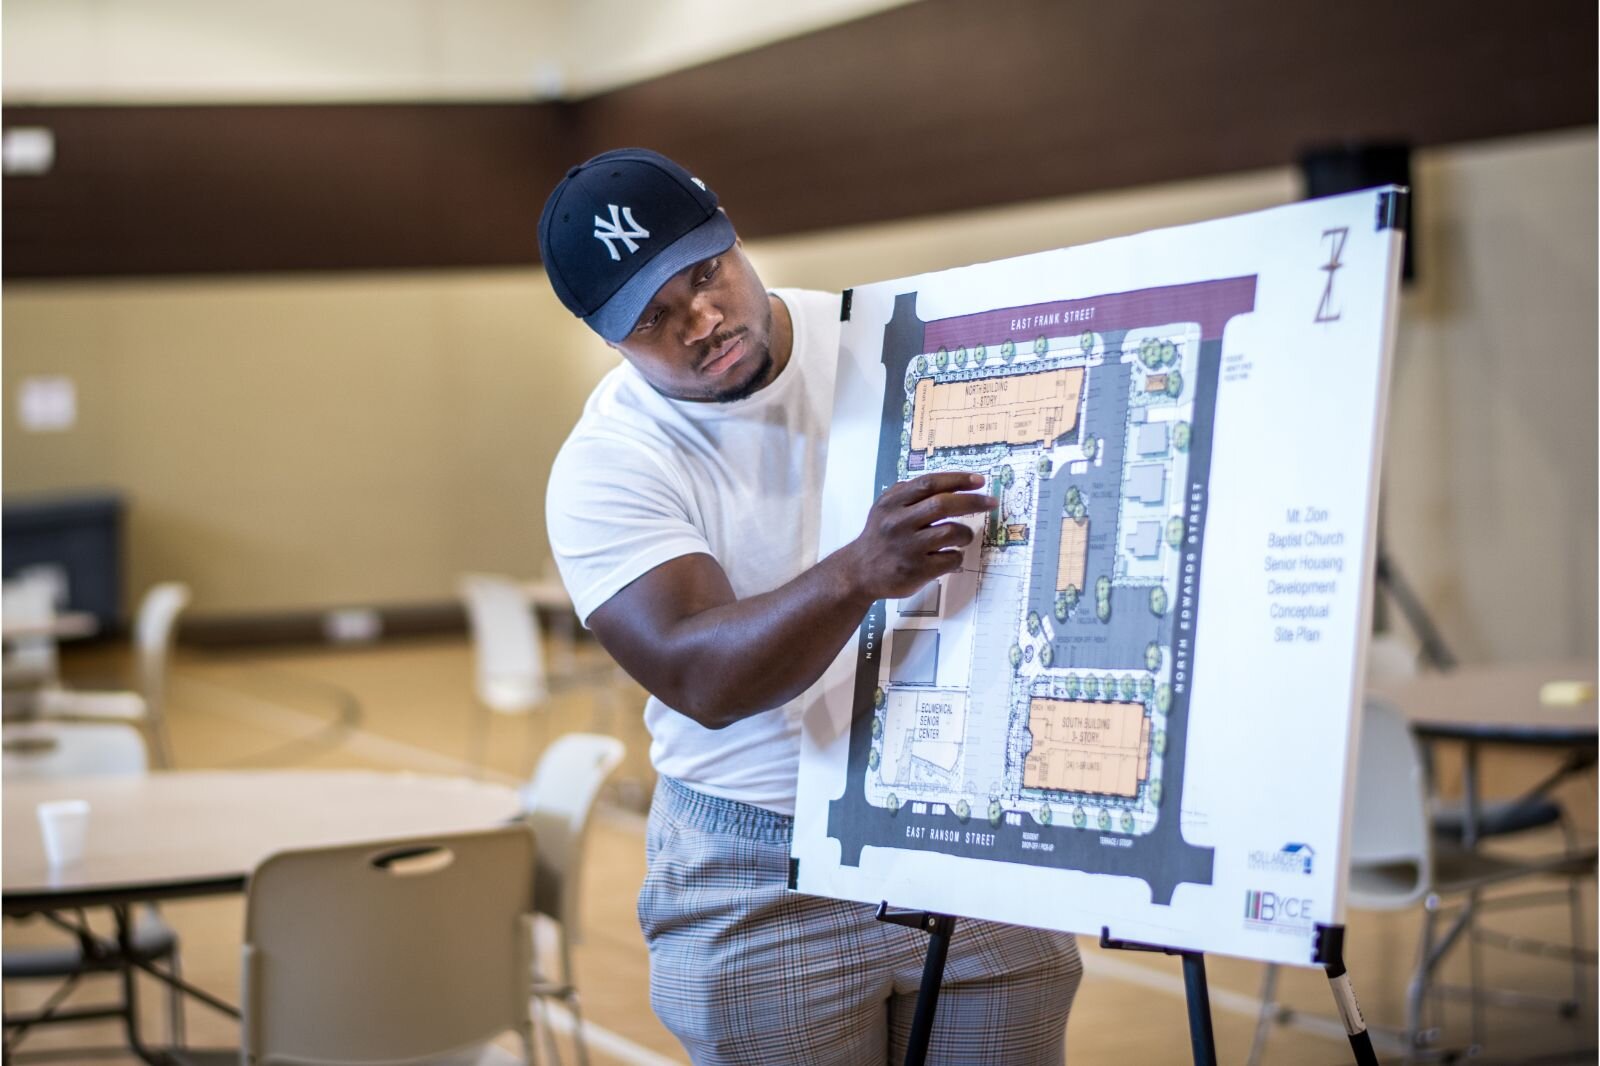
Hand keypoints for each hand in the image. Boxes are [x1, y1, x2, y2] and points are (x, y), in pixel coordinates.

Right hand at [840, 472, 996, 601]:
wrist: (858, 572)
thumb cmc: (879, 537)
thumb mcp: (884, 507)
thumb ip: (908, 492)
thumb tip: (949, 482)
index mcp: (892, 503)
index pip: (929, 483)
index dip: (957, 479)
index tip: (979, 481)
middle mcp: (898, 523)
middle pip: (943, 505)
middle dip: (973, 502)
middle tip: (990, 502)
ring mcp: (908, 548)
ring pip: (951, 532)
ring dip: (966, 533)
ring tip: (963, 536)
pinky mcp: (916, 570)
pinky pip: (951, 559)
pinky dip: (957, 556)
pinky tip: (950, 555)